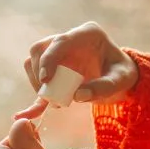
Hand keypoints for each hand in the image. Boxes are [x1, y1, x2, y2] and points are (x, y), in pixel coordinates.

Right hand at [16, 21, 138, 120]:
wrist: (120, 78)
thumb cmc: (123, 73)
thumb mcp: (122, 79)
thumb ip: (104, 86)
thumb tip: (77, 96)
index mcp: (88, 34)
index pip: (61, 41)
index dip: (49, 58)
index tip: (46, 80)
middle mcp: (69, 38)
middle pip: (40, 50)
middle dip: (40, 73)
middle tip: (52, 97)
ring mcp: (58, 52)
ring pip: (33, 62)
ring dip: (37, 84)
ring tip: (56, 103)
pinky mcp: (52, 68)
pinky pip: (35, 80)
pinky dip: (33, 97)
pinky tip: (26, 115)